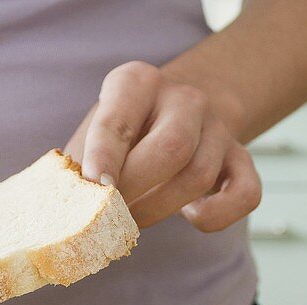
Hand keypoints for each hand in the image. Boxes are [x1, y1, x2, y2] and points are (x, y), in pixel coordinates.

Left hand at [65, 61, 260, 231]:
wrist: (179, 109)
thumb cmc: (123, 132)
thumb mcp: (94, 133)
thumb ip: (79, 166)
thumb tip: (61, 213)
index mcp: (137, 82)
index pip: (119, 121)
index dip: (104, 158)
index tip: (93, 189)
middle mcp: (184, 97)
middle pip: (171, 148)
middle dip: (137, 189)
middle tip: (110, 215)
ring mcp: (217, 127)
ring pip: (199, 176)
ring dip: (161, 209)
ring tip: (132, 220)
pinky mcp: (242, 158)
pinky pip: (245, 194)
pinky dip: (216, 215)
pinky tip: (189, 215)